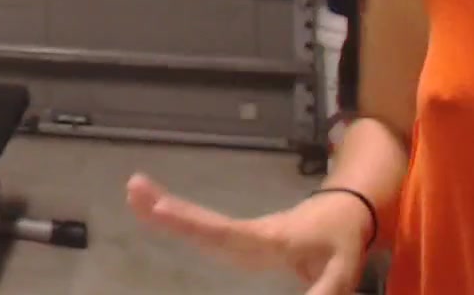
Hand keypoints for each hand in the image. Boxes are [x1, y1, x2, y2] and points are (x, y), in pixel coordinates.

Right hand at [126, 173, 371, 294]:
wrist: (340, 212)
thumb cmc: (338, 243)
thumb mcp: (340, 271)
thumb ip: (324, 291)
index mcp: (268, 240)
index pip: (226, 233)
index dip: (194, 225)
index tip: (162, 209)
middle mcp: (247, 234)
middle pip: (204, 223)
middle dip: (170, 210)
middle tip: (133, 189)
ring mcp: (240, 234)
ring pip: (199, 223)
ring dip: (165, 208)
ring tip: (132, 193)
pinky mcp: (236, 237)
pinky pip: (203, 227)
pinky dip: (176, 217)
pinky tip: (152, 211)